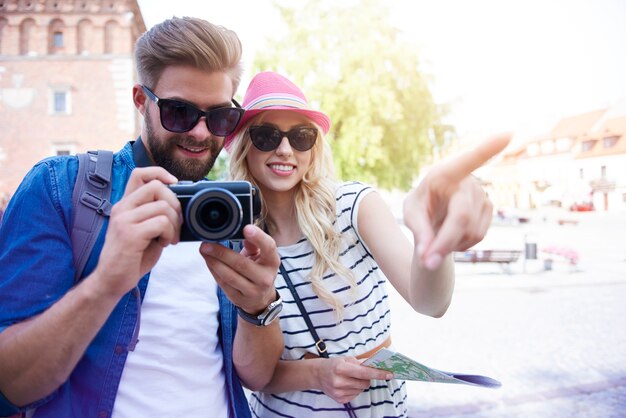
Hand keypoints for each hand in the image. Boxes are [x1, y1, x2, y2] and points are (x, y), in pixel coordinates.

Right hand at [94, 167, 180, 295]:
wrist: (112, 281)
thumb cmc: (131, 257)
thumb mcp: (145, 230)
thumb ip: (155, 214)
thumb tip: (180, 204)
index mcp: (125, 205)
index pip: (139, 173)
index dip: (160, 173)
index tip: (175, 185)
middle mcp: (122, 208)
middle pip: (156, 186)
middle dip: (175, 203)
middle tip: (176, 223)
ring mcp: (124, 220)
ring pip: (163, 206)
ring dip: (174, 224)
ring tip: (169, 238)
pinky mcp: (130, 234)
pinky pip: (161, 222)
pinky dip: (170, 233)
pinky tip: (165, 243)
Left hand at [199, 224, 279, 313]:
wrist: (261, 298)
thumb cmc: (259, 270)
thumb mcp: (261, 256)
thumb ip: (253, 244)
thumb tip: (244, 232)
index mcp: (272, 262)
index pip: (268, 247)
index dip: (258, 237)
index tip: (246, 228)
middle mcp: (265, 277)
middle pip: (241, 263)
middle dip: (221, 252)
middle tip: (207, 243)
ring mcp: (252, 291)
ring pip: (229, 275)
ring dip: (214, 262)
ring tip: (204, 251)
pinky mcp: (239, 298)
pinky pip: (223, 283)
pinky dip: (213, 271)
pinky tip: (208, 261)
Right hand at [315, 357, 392, 403]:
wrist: (318, 375)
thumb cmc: (334, 364)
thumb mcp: (346, 359)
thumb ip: (361, 363)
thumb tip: (377, 365)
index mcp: (341, 368)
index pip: (364, 373)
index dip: (378, 374)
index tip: (389, 374)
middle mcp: (339, 381)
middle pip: (365, 383)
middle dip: (367, 378)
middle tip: (361, 374)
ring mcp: (339, 392)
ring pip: (361, 389)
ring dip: (360, 384)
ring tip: (351, 379)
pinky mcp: (339, 400)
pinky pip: (356, 395)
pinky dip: (355, 390)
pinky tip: (347, 385)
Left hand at [404, 133, 510, 269]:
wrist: (435, 214)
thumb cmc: (421, 208)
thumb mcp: (411, 216)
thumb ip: (419, 232)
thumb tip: (429, 257)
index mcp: (443, 173)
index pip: (467, 161)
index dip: (488, 149)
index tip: (508, 134)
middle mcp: (466, 180)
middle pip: (461, 217)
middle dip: (444, 242)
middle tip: (427, 263)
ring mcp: (481, 193)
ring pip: (470, 230)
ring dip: (451, 243)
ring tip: (439, 235)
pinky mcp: (490, 208)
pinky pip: (478, 236)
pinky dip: (462, 243)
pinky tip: (454, 235)